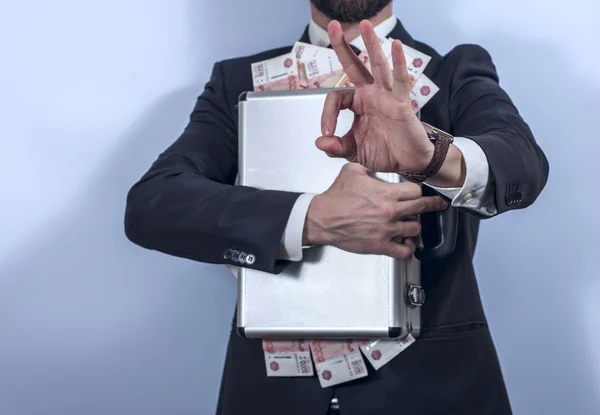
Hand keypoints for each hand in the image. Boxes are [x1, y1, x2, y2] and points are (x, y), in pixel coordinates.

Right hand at [303, 163, 448, 258]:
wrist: (323, 218)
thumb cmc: (335, 198)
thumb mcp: (352, 171)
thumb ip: (368, 167)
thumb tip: (374, 165)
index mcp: (386, 193)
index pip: (416, 190)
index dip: (418, 190)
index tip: (420, 192)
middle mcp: (390, 212)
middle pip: (422, 207)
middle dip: (433, 205)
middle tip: (438, 205)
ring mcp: (387, 230)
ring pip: (415, 229)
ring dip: (415, 226)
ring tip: (413, 224)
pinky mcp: (381, 245)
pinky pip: (404, 250)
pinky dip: (409, 247)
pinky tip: (407, 242)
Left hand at [315, 20, 433, 174]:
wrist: (407, 163)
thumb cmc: (384, 152)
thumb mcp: (353, 152)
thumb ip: (336, 147)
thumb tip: (320, 142)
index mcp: (358, 104)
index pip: (336, 98)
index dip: (327, 114)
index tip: (328, 132)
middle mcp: (371, 95)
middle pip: (355, 65)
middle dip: (343, 47)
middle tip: (333, 27)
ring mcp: (387, 96)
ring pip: (378, 66)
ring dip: (371, 45)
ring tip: (364, 25)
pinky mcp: (402, 103)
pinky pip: (400, 81)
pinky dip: (399, 63)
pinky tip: (396, 47)